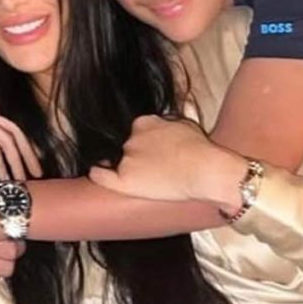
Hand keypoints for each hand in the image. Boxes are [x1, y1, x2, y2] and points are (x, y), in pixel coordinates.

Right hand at [0, 104, 41, 181]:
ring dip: (16, 162)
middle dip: (27, 155)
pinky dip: (1, 163)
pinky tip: (3, 178)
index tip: (32, 168)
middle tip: (36, 177)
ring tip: (21, 182)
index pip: (9, 128)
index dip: (24, 148)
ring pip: (6, 139)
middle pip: (13, 131)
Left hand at [89, 114, 244, 206]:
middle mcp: (132, 138)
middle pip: (128, 148)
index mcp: (144, 123)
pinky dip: (97, 174)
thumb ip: (168, 124)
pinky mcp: (125, 179)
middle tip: (157, 170)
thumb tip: (166, 126)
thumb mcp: (185, 125)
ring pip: (119, 162)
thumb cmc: (203, 150)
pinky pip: (101, 175)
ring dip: (129, 169)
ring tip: (148, 180)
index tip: (153, 153)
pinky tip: (95, 173)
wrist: (207, 169)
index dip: (145, 144)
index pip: (137, 132)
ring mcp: (127, 158)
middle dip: (140, 157)